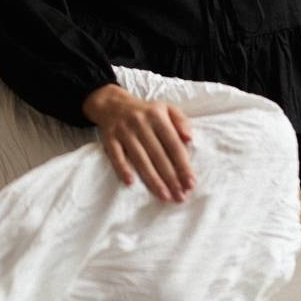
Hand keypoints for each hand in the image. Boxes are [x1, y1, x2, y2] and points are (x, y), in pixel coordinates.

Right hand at [82, 84, 194, 202]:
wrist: (113, 104)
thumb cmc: (146, 112)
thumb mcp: (166, 108)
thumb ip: (181, 121)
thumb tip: (189, 139)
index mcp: (157, 116)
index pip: (173, 144)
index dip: (183, 165)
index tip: (190, 183)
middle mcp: (140, 123)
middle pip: (158, 155)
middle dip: (170, 178)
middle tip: (180, 197)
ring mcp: (124, 131)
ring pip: (140, 159)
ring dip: (152, 179)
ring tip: (164, 196)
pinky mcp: (109, 138)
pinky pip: (116, 155)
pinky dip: (122, 168)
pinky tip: (130, 182)